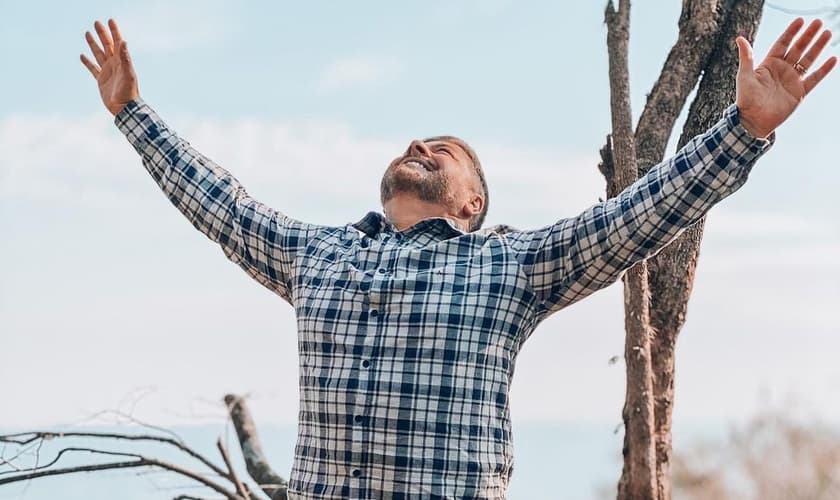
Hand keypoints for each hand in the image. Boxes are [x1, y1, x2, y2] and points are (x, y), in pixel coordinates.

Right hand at [80, 19, 138, 115]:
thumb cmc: (129, 92)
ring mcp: (107, 71)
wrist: (124, 108)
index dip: (114, 31)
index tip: (110, 20)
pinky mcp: (101, 80)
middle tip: (96, 22)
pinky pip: (92, 68)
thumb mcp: (128, 74)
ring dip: (93, 44)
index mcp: (122, 61)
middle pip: (107, 45)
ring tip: (87, 33)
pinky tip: (82, 55)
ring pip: (98, 54)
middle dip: (102, 34)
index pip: (117, 42)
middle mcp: (114, 64)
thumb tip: (124, 42)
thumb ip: (126, 58)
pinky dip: (87, 62)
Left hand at [735, 18, 836, 137]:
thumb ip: (746, 57)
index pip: (782, 43)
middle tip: (818, 22)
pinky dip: (824, 70)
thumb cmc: (746, 99)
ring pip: (808, 60)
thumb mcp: (745, 76)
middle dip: (808, 35)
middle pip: (798, 48)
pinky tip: (833, 59)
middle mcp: (782, 70)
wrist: (753, 121)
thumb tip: (740, 38)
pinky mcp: (799, 92)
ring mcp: (792, 80)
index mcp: (769, 64)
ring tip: (828, 33)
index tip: (800, 20)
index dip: (791, 32)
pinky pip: (814, 79)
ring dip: (818, 47)